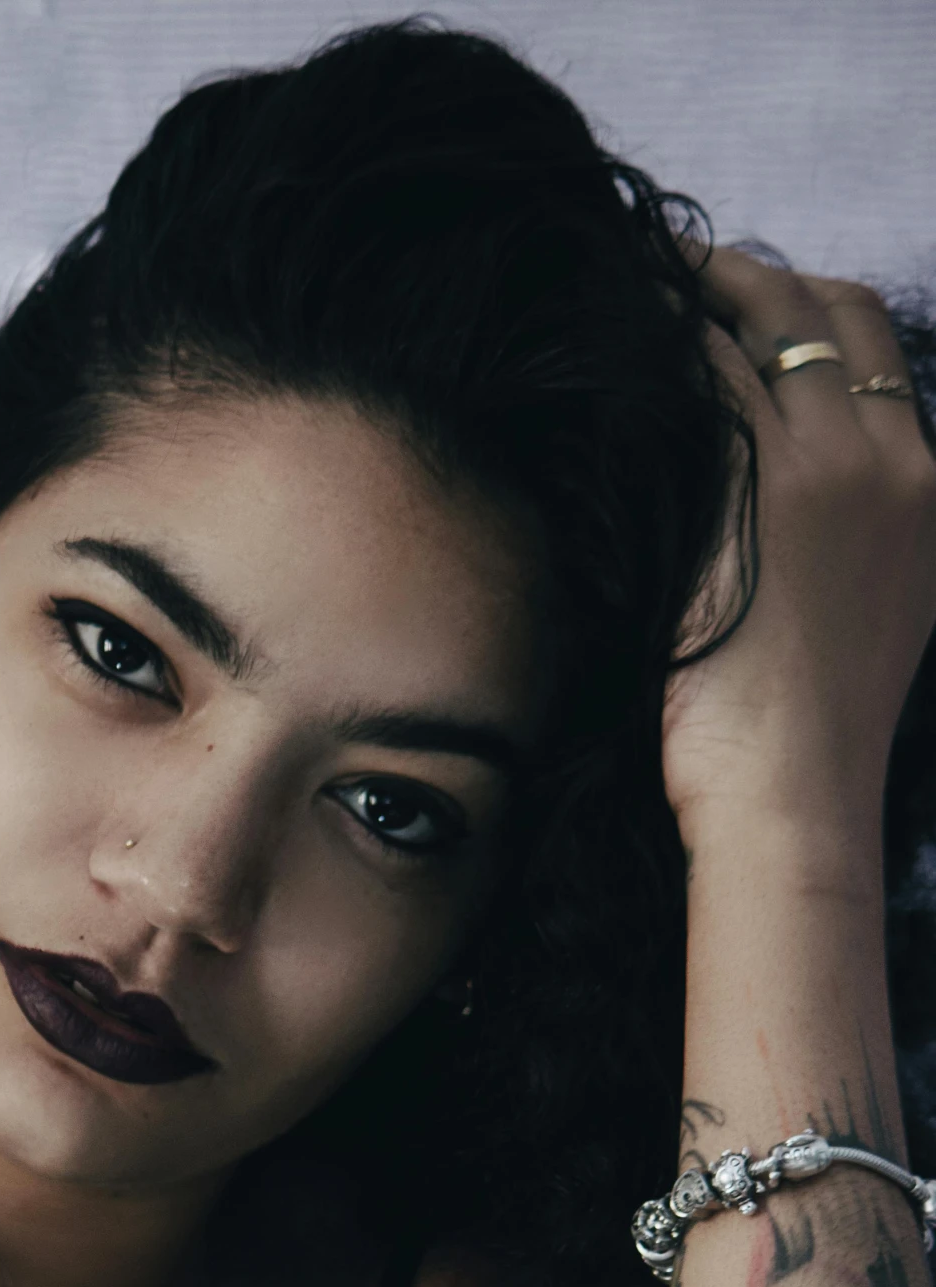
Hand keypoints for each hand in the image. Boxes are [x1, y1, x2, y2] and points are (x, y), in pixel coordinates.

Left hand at [661, 246, 935, 858]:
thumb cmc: (811, 737)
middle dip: (751, 273)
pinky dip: (658, 337)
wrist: (796, 792)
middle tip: (670, 269)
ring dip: (693, 287)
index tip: (742, 304)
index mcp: (931, 489)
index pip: (876, 346)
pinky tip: (608, 331)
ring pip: (764, 318)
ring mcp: (829, 463)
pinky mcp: (755, 486)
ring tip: (626, 282)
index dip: (805, 307)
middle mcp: (894, 457)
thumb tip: (789, 517)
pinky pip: (702, 369)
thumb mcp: (873, 621)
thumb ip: (857, 546)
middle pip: (828, 308)